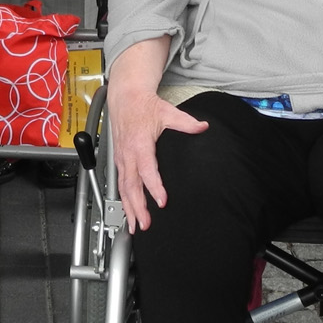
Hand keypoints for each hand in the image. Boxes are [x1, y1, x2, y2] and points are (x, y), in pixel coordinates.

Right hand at [105, 83, 206, 231]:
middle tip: (145, 224)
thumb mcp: (167, 111)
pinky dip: (124, 200)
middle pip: (131, 185)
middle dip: (137, 206)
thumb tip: (203, 127)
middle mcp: (128, 154)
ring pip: (123, 188)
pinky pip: (120, 183)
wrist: (125, 97)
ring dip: (128, 208)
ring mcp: (122, 158)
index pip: (146, 170)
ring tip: (136, 225)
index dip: (154, 187)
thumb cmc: (143, 105)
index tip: (162, 201)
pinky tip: (129, 211)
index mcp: (140, 143)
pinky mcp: (119, 160)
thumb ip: (186, 122)